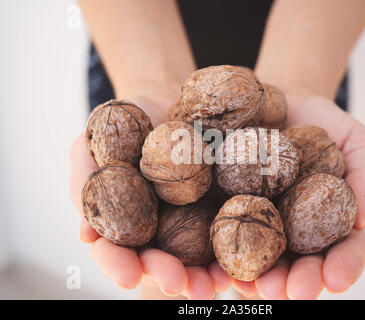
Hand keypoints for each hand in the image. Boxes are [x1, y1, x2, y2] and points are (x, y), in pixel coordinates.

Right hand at [70, 96, 231, 298]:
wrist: (165, 98)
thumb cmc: (120, 122)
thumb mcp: (91, 145)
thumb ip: (84, 185)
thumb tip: (87, 237)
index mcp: (125, 220)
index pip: (118, 250)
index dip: (121, 265)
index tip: (130, 276)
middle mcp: (160, 226)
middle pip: (162, 259)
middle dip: (170, 275)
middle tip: (181, 284)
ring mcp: (193, 216)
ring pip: (199, 253)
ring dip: (207, 273)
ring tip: (217, 283)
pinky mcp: (222, 201)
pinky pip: (230, 223)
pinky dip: (236, 242)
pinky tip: (246, 255)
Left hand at [232, 90, 364, 298]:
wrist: (279, 98)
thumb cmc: (322, 120)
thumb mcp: (355, 138)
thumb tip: (362, 218)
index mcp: (327, 217)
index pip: (341, 248)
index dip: (342, 266)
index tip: (336, 280)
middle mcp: (293, 226)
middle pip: (299, 263)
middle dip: (298, 281)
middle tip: (293, 291)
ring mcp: (259, 218)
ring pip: (261, 257)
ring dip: (259, 279)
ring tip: (257, 288)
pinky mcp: (227, 205)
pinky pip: (224, 232)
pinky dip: (221, 254)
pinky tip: (218, 267)